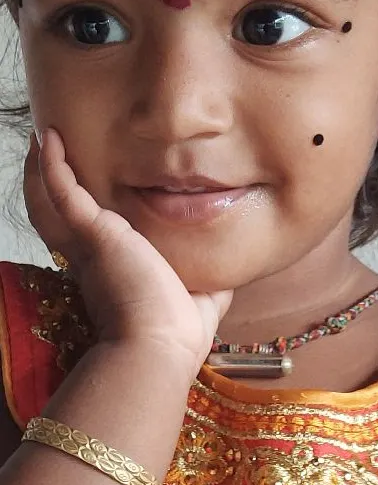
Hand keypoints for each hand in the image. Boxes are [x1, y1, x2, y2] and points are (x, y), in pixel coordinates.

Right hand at [24, 130, 232, 376]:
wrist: (159, 346)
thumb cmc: (176, 333)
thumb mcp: (200, 298)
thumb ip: (209, 280)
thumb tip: (227, 273)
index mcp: (109, 269)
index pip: (85, 232)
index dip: (76, 210)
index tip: (82, 186)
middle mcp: (89, 255)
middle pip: (53, 214)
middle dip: (47, 183)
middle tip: (47, 152)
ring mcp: (87, 243)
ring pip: (49, 199)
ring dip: (44, 168)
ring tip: (43, 138)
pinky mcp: (93, 232)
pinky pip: (63, 190)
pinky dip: (53, 165)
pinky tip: (50, 140)